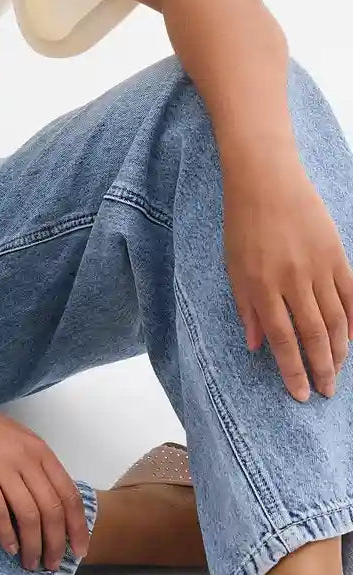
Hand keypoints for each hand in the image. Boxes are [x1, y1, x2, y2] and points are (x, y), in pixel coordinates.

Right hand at [0, 404, 91, 569]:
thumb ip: (39, 468)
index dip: (78, 527)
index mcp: (41, 451)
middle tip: (51, 565)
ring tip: (31, 563)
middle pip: (51, 509)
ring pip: (28, 514)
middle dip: (55, 543)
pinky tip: (9, 549)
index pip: (69, 495)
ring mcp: (2, 464)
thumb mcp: (21, 442)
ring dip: (33, 545)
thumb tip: (57, 507)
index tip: (79, 550)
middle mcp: (26, 457)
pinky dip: (6, 534)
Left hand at [223, 152, 352, 400]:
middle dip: (321, 369)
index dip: (293, 371)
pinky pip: (351, 296)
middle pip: (313, 336)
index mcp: (261, 286)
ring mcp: (318, 267)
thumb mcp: (233, 266)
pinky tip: (352, 339)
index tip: (301, 394)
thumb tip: (256, 346)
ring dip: (339, 351)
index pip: (282, 340)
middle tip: (327, 391)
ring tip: (338, 370)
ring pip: (336, 320)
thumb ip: (245, 307)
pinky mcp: (337, 254)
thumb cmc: (243, 223)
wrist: (266, 179)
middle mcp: (292, 281)